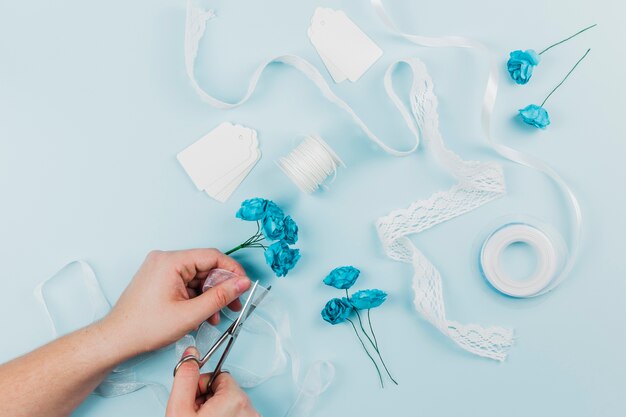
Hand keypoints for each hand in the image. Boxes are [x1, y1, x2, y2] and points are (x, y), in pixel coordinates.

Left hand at [102, 249, 250, 357]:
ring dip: (210, 295)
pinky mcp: (160, 279)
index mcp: (170, 261)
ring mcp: (161, 269)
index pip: (212, 256)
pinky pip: (187, 283)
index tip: (244, 285)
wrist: (116, 339)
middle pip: (205, 267)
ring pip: (198, 277)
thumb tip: (241, 283)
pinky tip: (203, 314)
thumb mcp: (190, 314)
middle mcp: (165, 260)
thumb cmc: (144, 327)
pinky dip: (197, 297)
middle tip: (234, 304)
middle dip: (221, 287)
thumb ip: (220, 297)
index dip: (232, 271)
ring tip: (217, 315)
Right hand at [167, 347, 259, 416]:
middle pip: (226, 389)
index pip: (219, 375)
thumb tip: (190, 352)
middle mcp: (250, 410)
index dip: (202, 386)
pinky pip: (236, 414)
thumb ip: (185, 377)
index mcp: (235, 399)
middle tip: (195, 414)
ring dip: (215, 408)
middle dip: (208, 397)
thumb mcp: (179, 408)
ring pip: (230, 403)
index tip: (193, 400)